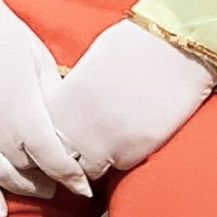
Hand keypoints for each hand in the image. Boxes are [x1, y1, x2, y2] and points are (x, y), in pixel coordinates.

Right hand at [0, 0, 86, 216]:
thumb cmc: (5, 38)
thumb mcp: (40, 61)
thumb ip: (54, 98)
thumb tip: (73, 132)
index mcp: (21, 103)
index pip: (51, 153)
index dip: (70, 175)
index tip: (84, 187)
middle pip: (27, 168)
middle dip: (49, 181)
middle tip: (63, 184)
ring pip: (0, 175)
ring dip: (24, 189)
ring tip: (40, 189)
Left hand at [45, 20, 216, 182]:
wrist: (175, 48)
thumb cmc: (133, 46)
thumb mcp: (88, 67)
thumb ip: (71, 94)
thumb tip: (69, 109)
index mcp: (63, 101)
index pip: (41, 137)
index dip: (50, 138)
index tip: (60, 135)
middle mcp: (78, 126)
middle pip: (59, 159)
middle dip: (67, 155)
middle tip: (79, 147)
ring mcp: (105, 142)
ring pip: (87, 171)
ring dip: (93, 162)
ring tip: (104, 146)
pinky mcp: (134, 152)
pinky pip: (118, 168)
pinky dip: (119, 161)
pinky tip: (127, 143)